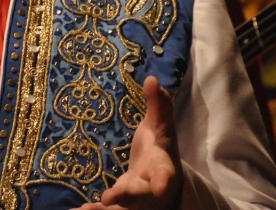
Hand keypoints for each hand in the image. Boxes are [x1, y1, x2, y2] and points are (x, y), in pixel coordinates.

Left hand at [73, 76, 182, 209]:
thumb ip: (159, 106)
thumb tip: (151, 78)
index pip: (165, 174)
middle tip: (110, 199)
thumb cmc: (159, 150)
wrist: (162, 182)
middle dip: (127, 197)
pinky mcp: (119, 206)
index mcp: (162, 168)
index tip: (159, 186)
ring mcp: (134, 202)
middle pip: (140, 197)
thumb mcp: (161, 128)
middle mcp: (149, 190)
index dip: (163, 180)